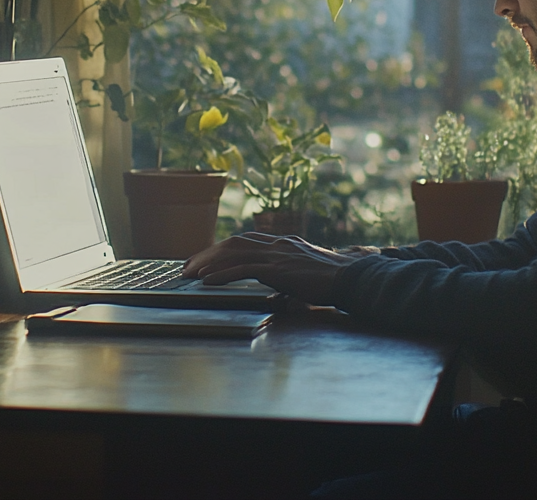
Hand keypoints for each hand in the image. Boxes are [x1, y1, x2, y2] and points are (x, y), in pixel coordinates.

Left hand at [181, 232, 359, 305]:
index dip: (220, 249)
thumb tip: (274, 295)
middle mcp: (276, 243)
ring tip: (190, 274)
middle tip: (186, 267)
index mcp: (281, 243)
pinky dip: (222, 274)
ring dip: (208, 263)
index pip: (243, 241)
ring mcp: (277, 254)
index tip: (203, 260)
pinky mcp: (278, 268)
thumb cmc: (329, 281)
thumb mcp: (301, 276)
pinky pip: (243, 269)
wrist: (350, 278)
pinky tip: (207, 282)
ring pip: (234, 253)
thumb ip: (285, 280)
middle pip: (233, 243)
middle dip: (207, 254)